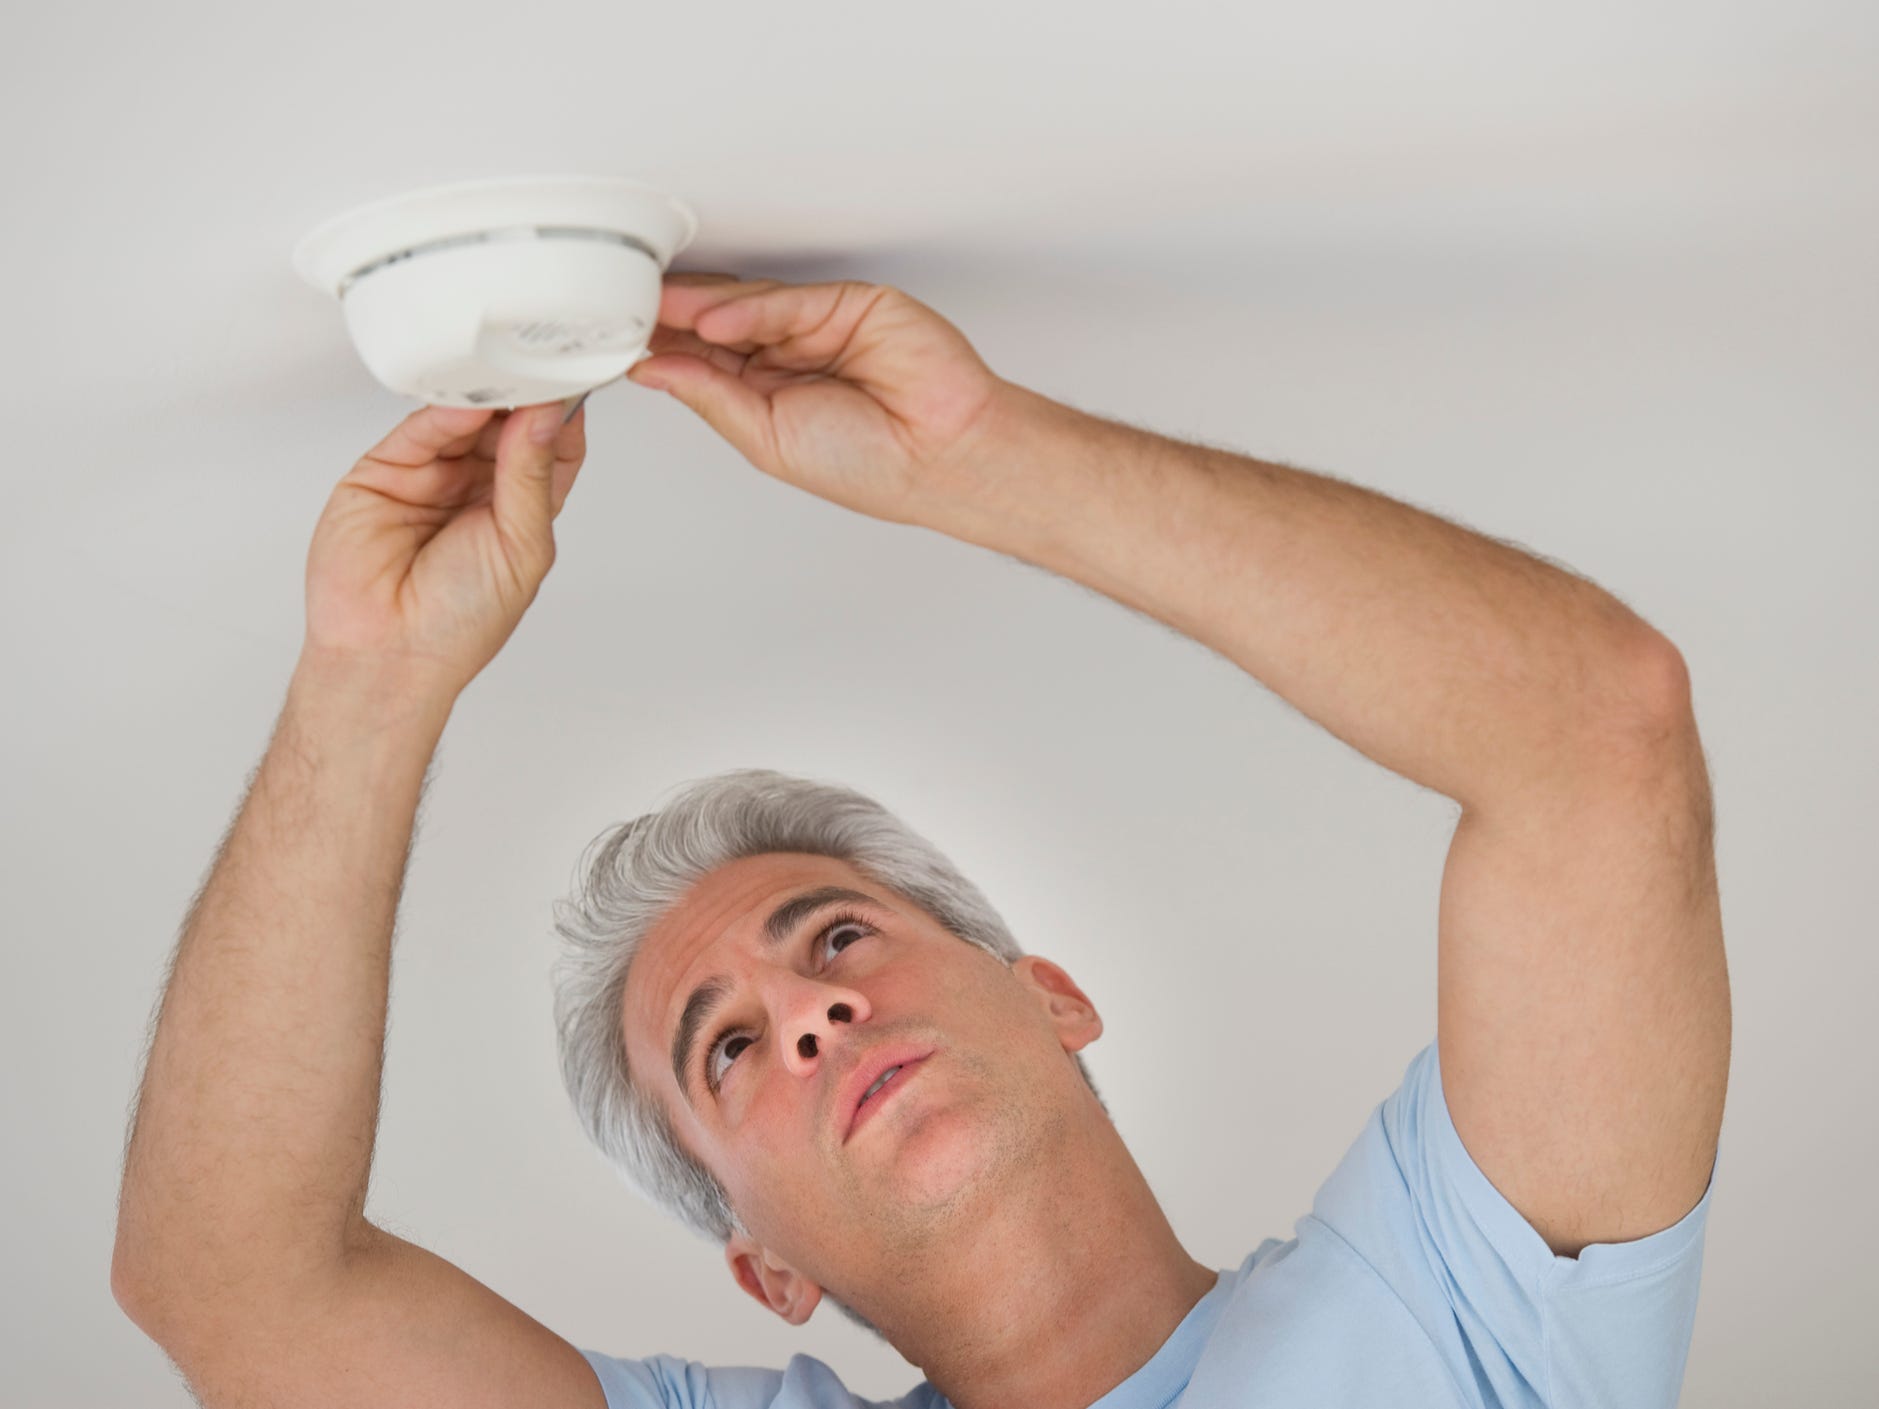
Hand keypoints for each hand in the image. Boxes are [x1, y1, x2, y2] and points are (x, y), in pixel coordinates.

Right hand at [301, 399, 588, 694]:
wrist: (388, 654)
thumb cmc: (461, 622)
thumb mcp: (521, 546)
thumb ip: (531, 477)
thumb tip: (546, 416)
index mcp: (520, 511)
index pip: (551, 447)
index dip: (564, 414)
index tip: (578, 382)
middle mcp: (477, 489)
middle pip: (508, 425)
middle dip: (525, 396)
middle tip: (543, 362)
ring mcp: (431, 477)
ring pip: (463, 421)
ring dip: (487, 398)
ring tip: (508, 373)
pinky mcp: (385, 472)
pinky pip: (418, 430)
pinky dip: (443, 412)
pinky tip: (469, 402)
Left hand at [626, 274, 1011, 525]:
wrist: (942, 458)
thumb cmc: (873, 466)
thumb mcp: (766, 439)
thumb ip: (711, 396)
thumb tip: (653, 371)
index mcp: (769, 393)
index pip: (704, 360)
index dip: (662, 348)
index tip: (617, 341)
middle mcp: (791, 355)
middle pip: (720, 324)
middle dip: (673, 320)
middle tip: (625, 313)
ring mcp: (820, 327)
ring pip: (750, 306)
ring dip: (702, 308)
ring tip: (658, 311)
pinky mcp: (852, 303)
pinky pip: (792, 300)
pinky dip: (750, 309)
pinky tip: (714, 323)